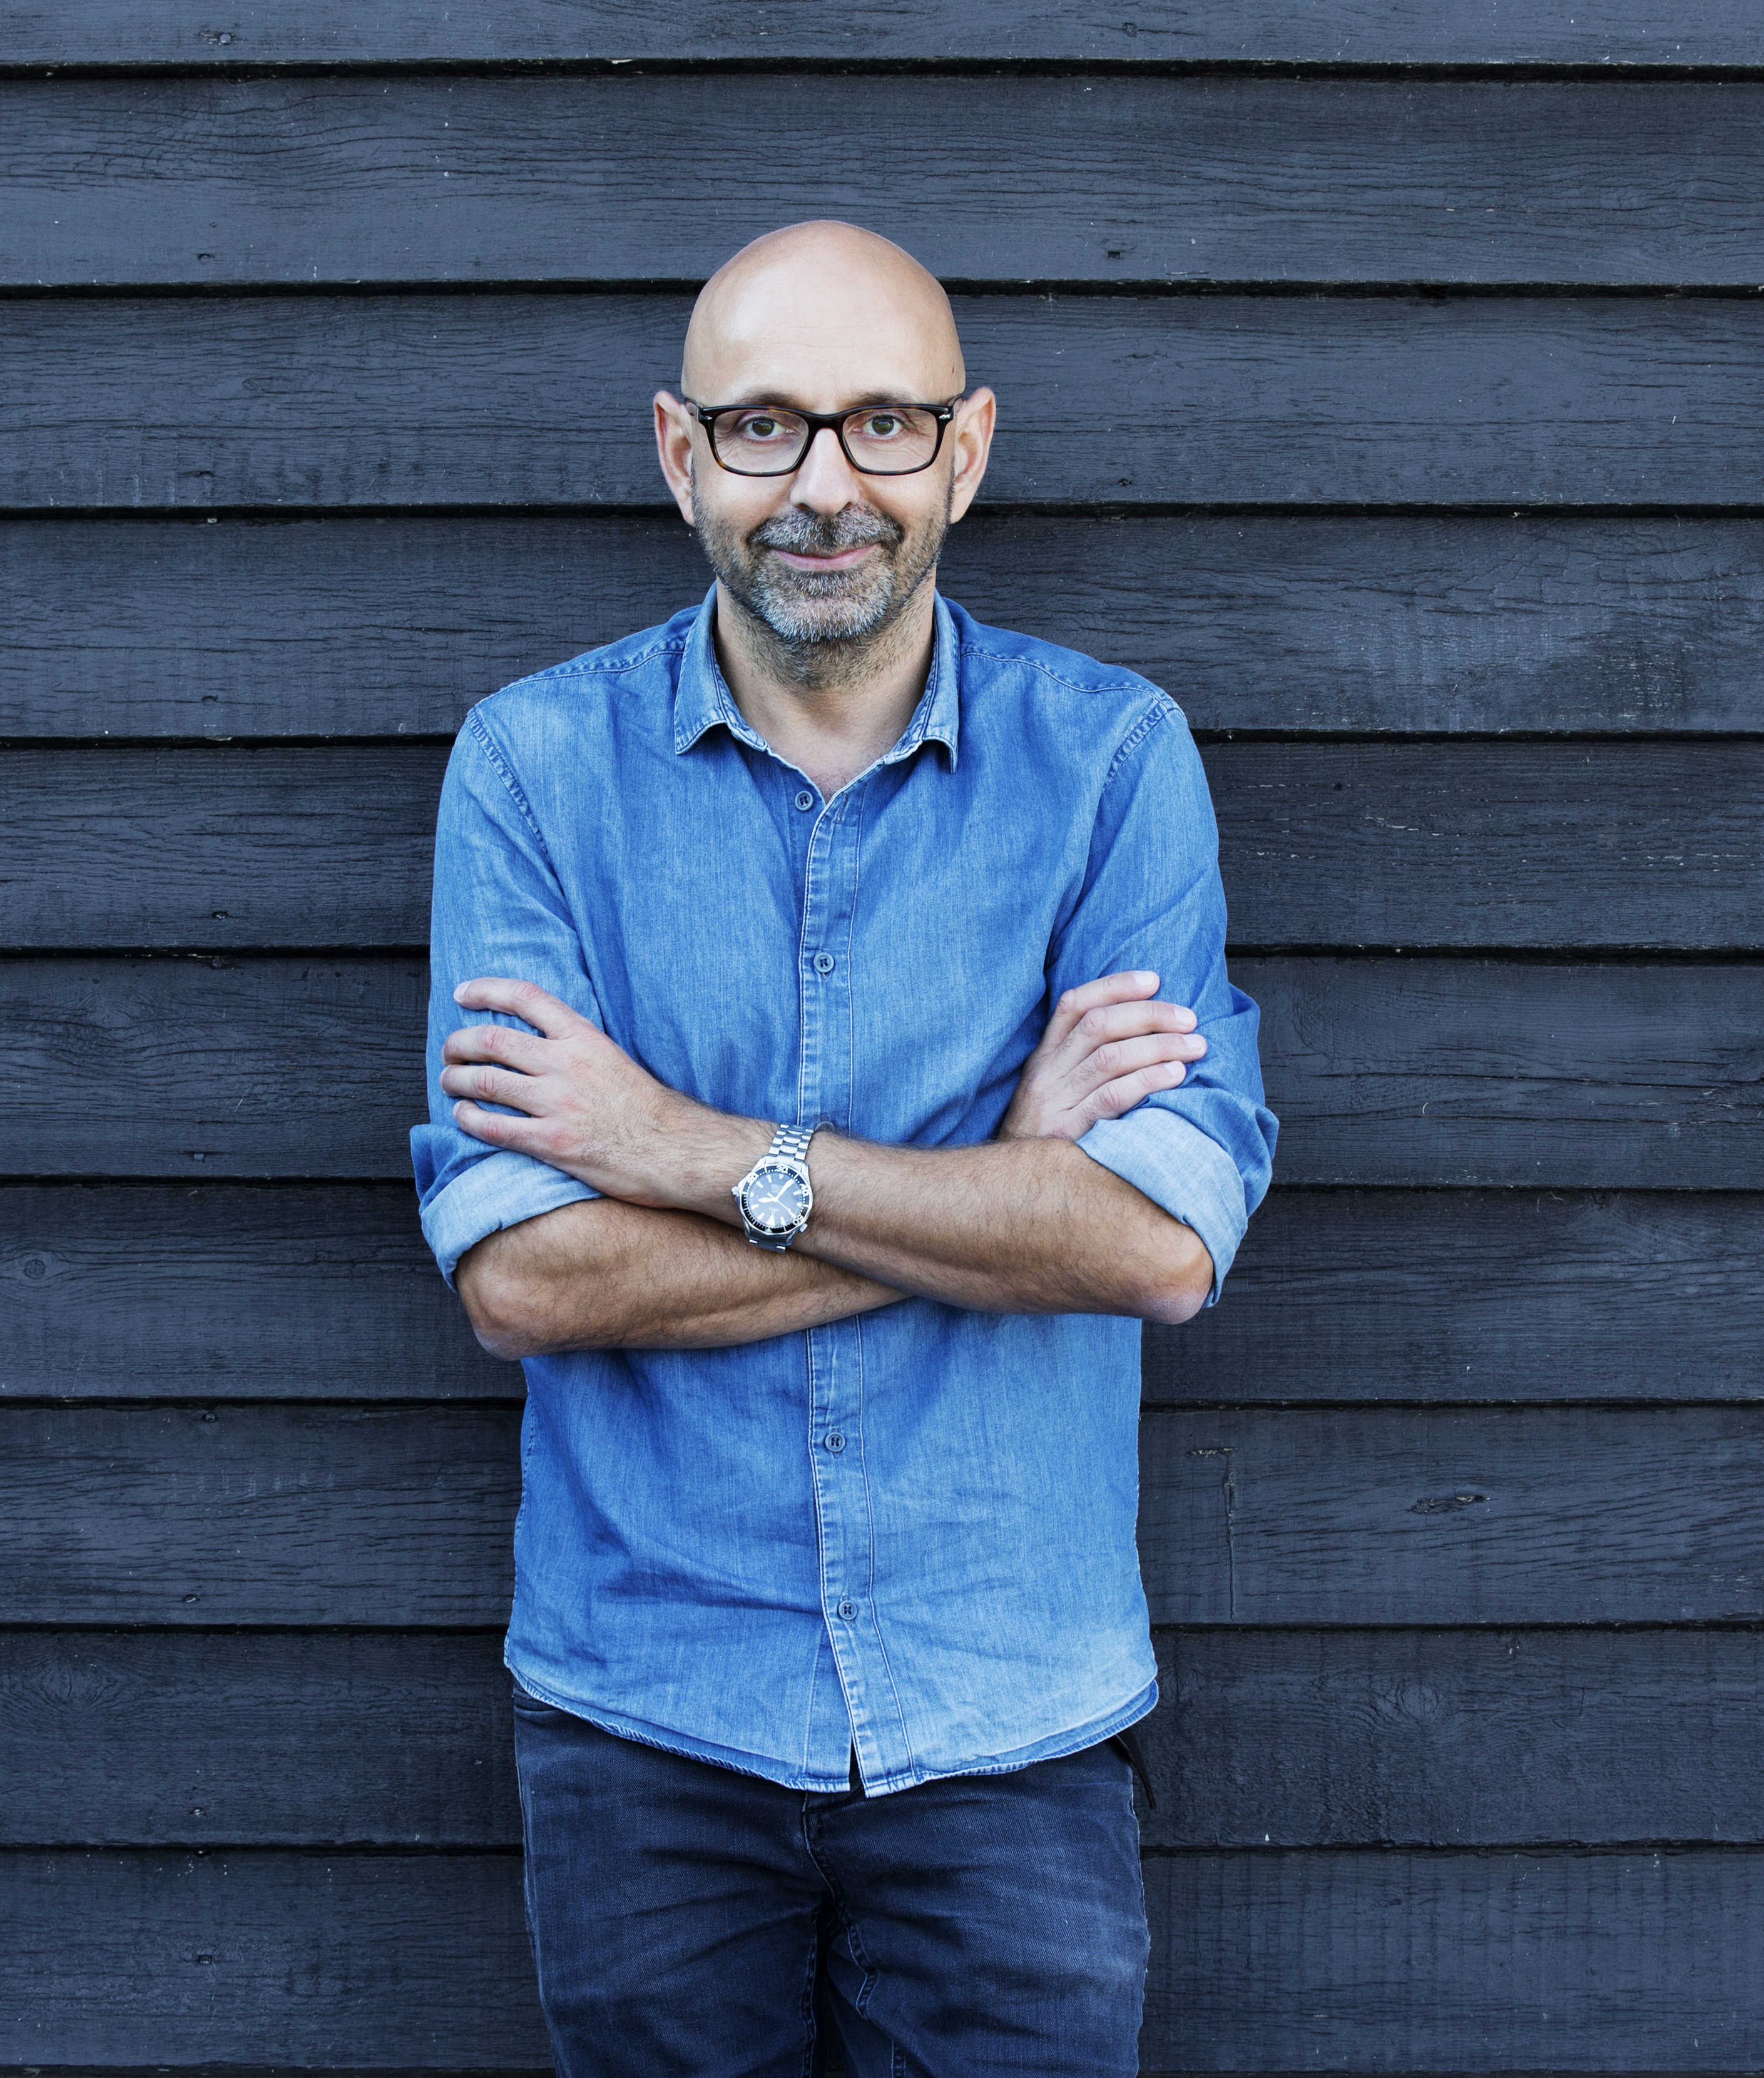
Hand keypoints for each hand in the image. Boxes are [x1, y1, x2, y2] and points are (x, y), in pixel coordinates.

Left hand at [439, 977, 739, 1205]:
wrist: (676, 1150)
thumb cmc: (652, 1110)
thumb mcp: (616, 1059)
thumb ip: (579, 1047)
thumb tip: (541, 1042)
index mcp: (584, 1038)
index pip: (526, 998)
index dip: (486, 990)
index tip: (462, 994)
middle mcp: (567, 1064)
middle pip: (493, 1040)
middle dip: (459, 1043)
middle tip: (449, 1051)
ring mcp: (558, 1103)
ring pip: (486, 1081)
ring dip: (456, 1080)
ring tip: (449, 1081)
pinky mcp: (553, 1142)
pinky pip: (495, 1127)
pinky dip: (469, 1119)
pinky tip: (462, 1116)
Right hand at [997, 971, 1205, 1141]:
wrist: (1010, 1191)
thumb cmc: (1044, 1140)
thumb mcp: (1052, 1094)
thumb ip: (1082, 1065)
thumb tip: (1140, 1036)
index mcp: (1043, 1059)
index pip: (1074, 1004)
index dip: (1115, 986)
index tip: (1153, 980)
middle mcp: (1046, 1074)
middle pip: (1099, 1025)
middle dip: (1149, 1015)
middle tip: (1188, 1019)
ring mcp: (1055, 1102)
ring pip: (1110, 1057)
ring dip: (1159, 1046)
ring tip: (1194, 1046)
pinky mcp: (1067, 1132)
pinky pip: (1112, 1097)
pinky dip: (1147, 1080)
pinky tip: (1174, 1075)